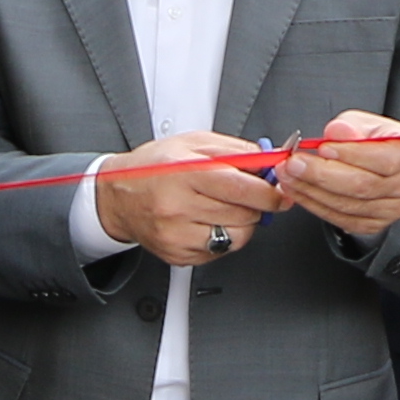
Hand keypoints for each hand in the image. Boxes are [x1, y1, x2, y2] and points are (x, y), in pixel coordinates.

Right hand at [96, 138, 281, 267]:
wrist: (118, 197)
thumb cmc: (154, 167)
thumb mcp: (193, 144)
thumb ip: (236, 151)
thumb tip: (270, 161)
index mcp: (186, 174)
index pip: (242, 189)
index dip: (270, 193)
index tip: (281, 192)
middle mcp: (180, 207)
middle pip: (243, 215)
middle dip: (257, 206)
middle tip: (252, 196)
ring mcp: (178, 235)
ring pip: (236, 238)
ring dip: (242, 224)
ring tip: (226, 208)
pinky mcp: (178, 255)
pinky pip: (219, 252)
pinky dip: (223, 237)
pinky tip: (208, 221)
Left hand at [274, 108, 399, 236]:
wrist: (384, 164)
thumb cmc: (374, 140)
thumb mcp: (363, 123)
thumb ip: (349, 126)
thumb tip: (337, 132)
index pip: (384, 160)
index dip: (351, 155)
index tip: (322, 147)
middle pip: (363, 186)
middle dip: (321, 174)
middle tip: (294, 163)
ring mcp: (392, 209)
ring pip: (347, 205)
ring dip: (311, 191)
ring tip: (288, 175)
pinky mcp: (373, 224)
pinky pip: (340, 219)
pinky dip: (314, 205)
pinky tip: (298, 191)